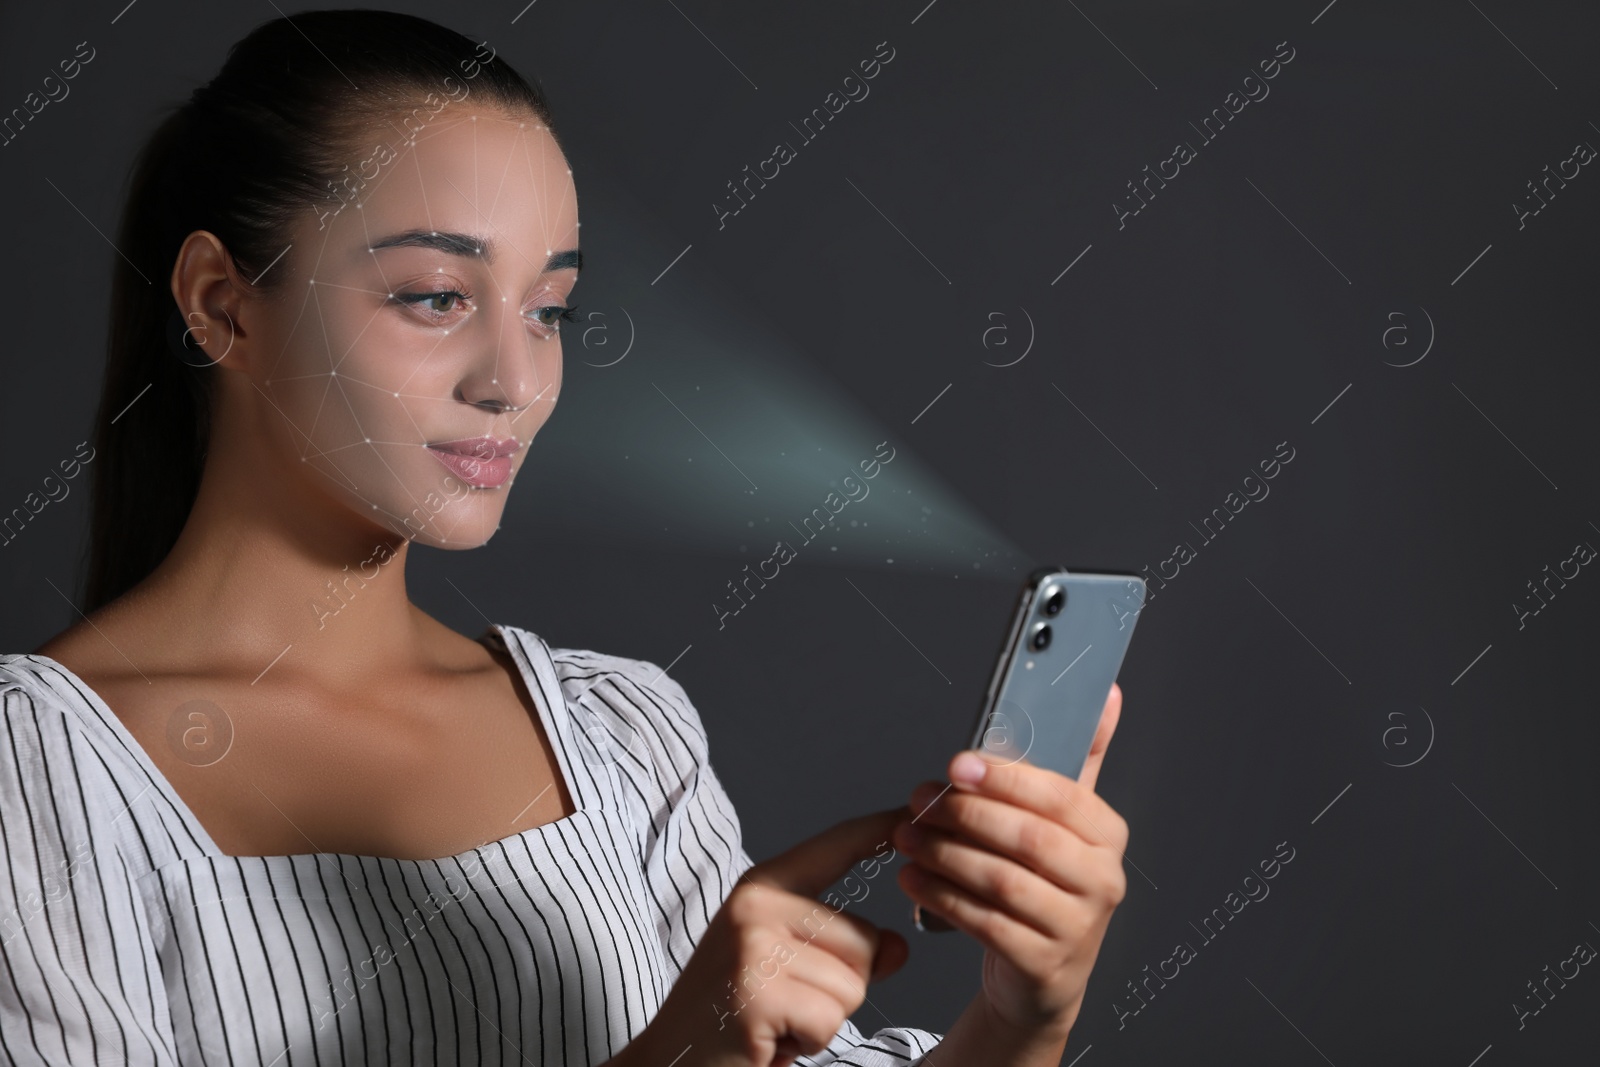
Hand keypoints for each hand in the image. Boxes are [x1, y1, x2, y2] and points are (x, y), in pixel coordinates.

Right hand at [619, 808, 910, 1066]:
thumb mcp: (787, 965)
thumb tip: (900, 946)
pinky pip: (830, 1021)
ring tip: (777, 1020)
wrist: (669, 1062)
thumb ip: (844, 949)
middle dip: (843, 987)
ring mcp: (753, 946)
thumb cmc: (730, 1013)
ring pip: (854, 984)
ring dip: (825, 1019)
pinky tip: (769, 1041)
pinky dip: (809, 1043)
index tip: (914, 811)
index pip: (835, 846)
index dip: (880, 829)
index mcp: (761, 886)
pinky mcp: (755, 993)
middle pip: (865, 939)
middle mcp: (756, 905)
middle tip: (786, 1002)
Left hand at [894, 683, 1128, 1039]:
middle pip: (1030, 838)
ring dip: (945, 855)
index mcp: (1107, 835)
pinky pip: (986, 924)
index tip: (957, 764)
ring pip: (1003, 881)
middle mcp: (1102, 881)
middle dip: (966, 814)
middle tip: (920, 799)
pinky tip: (914, 878)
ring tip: (907, 836)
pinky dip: (943, 898)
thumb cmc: (1045, 883)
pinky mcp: (1044, 965)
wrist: (1042, 974)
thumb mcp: (1066, 821)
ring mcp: (1077, 927)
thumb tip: (1109, 694)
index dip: (1006, 778)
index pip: (1061, 797)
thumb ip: (1080, 757)